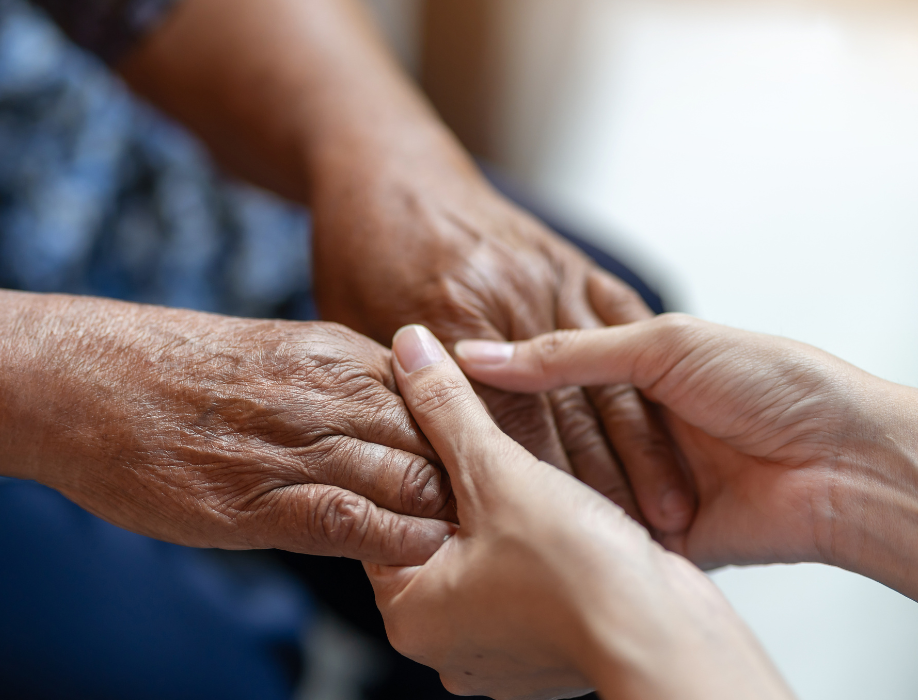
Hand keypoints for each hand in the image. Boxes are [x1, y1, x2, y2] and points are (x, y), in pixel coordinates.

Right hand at [28, 301, 456, 564]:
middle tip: (499, 520)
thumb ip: (333, 384)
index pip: (438, 396)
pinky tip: (413, 558)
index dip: (469, 438)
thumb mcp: (269, 352)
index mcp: (335, 352)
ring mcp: (294, 445)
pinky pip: (351, 521)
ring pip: (409, 478)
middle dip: (472, 482)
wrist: (81, 379)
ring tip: (472, 550)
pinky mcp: (257, 500)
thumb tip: (383, 424)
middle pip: (439, 439)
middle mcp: (328, 393)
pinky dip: (393, 542)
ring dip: (444, 517)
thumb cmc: (168, 370)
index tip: (486, 471)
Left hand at [310, 151, 693, 536]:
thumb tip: (411, 470)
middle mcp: (506, 297)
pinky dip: (648, 390)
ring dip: (643, 454)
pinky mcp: (575, 267)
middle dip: (600, 489)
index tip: (563, 551)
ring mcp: (547, 277)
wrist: (390, 166)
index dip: (536, 494)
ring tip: (673, 519)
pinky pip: (625, 335)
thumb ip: (392, 391)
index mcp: (449, 317)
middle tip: (634, 553)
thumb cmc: (362, 253)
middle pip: (562, 411)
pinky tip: (671, 436)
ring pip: (605, 379)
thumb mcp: (356, 327)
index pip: (501, 424)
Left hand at [366, 325, 791, 699]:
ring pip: (485, 555)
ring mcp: (498, 652)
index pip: (386, 518)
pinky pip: (526, 580)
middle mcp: (445, 643)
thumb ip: (447, 408)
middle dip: (461, 487)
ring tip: (521, 471)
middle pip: (436, 535)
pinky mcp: (547, 647)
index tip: (433, 420)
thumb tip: (409, 348)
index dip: (411, 460)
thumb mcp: (498, 472)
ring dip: (503, 512)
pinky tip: (557, 513)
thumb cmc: (580, 575)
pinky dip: (537, 546)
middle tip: (481, 440)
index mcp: (410, 614)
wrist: (669, 640)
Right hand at [454, 313, 917, 590]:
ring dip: (538, 483)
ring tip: (474, 483)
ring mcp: (644, 481)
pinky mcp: (657, 535)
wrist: (846, 465)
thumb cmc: (779, 385)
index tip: (444, 381)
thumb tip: (483, 355)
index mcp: (640, 367)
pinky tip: (527, 520)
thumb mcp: (665, 346)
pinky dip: (572, 527)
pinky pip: (599, 531)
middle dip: (509, 437)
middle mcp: (636, 425)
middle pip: (553, 432)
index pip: (549, 371)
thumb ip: (569, 353)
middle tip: (443, 441)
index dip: (499, 377)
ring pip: (570, 484)